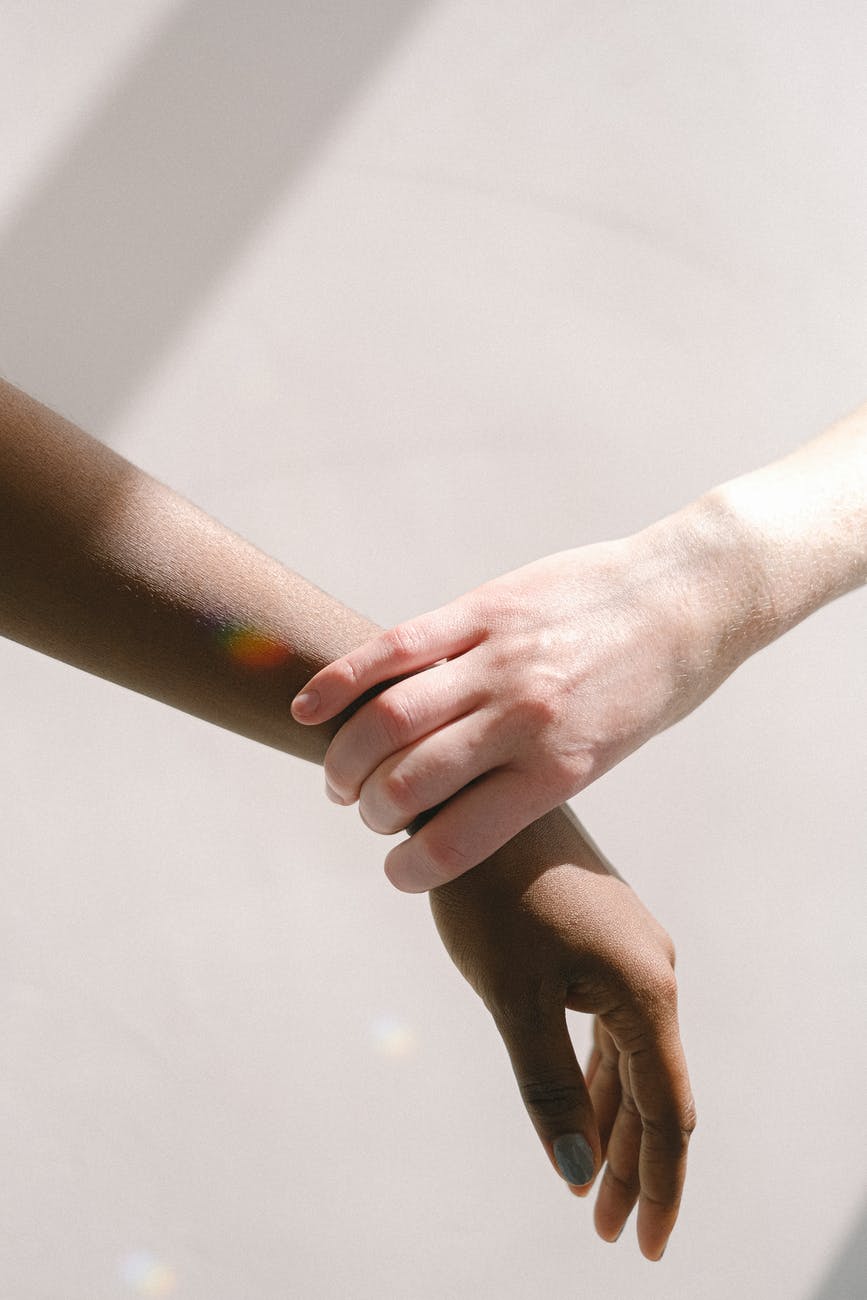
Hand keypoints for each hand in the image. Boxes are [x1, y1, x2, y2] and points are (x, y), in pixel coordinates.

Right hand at [292, 521, 735, 889]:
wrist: (690, 596)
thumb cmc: (653, 687)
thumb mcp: (606, 753)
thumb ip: (532, 777)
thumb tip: (459, 808)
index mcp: (559, 768)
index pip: (454, 841)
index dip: (408, 870)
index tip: (397, 873)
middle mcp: (523, 717)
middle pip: (406, 781)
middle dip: (371, 812)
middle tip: (369, 814)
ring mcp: (499, 658)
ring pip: (387, 717)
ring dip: (345, 758)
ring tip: (341, 775)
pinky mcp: (482, 609)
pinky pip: (396, 647)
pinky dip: (341, 681)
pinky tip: (310, 709)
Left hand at [429, 804, 695, 1260]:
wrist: (471, 802)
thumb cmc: (489, 896)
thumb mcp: (514, 998)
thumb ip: (549, 1087)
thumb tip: (575, 1173)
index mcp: (645, 989)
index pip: (666, 1112)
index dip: (658, 1186)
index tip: (643, 1246)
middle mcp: (653, 971)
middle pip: (654, 1092)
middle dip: (634, 1167)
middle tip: (610, 1233)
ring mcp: (631, 954)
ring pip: (631, 1062)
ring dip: (613, 1127)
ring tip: (593, 1190)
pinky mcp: (603, 942)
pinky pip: (611, 1029)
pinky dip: (598, 1079)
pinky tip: (582, 1111)